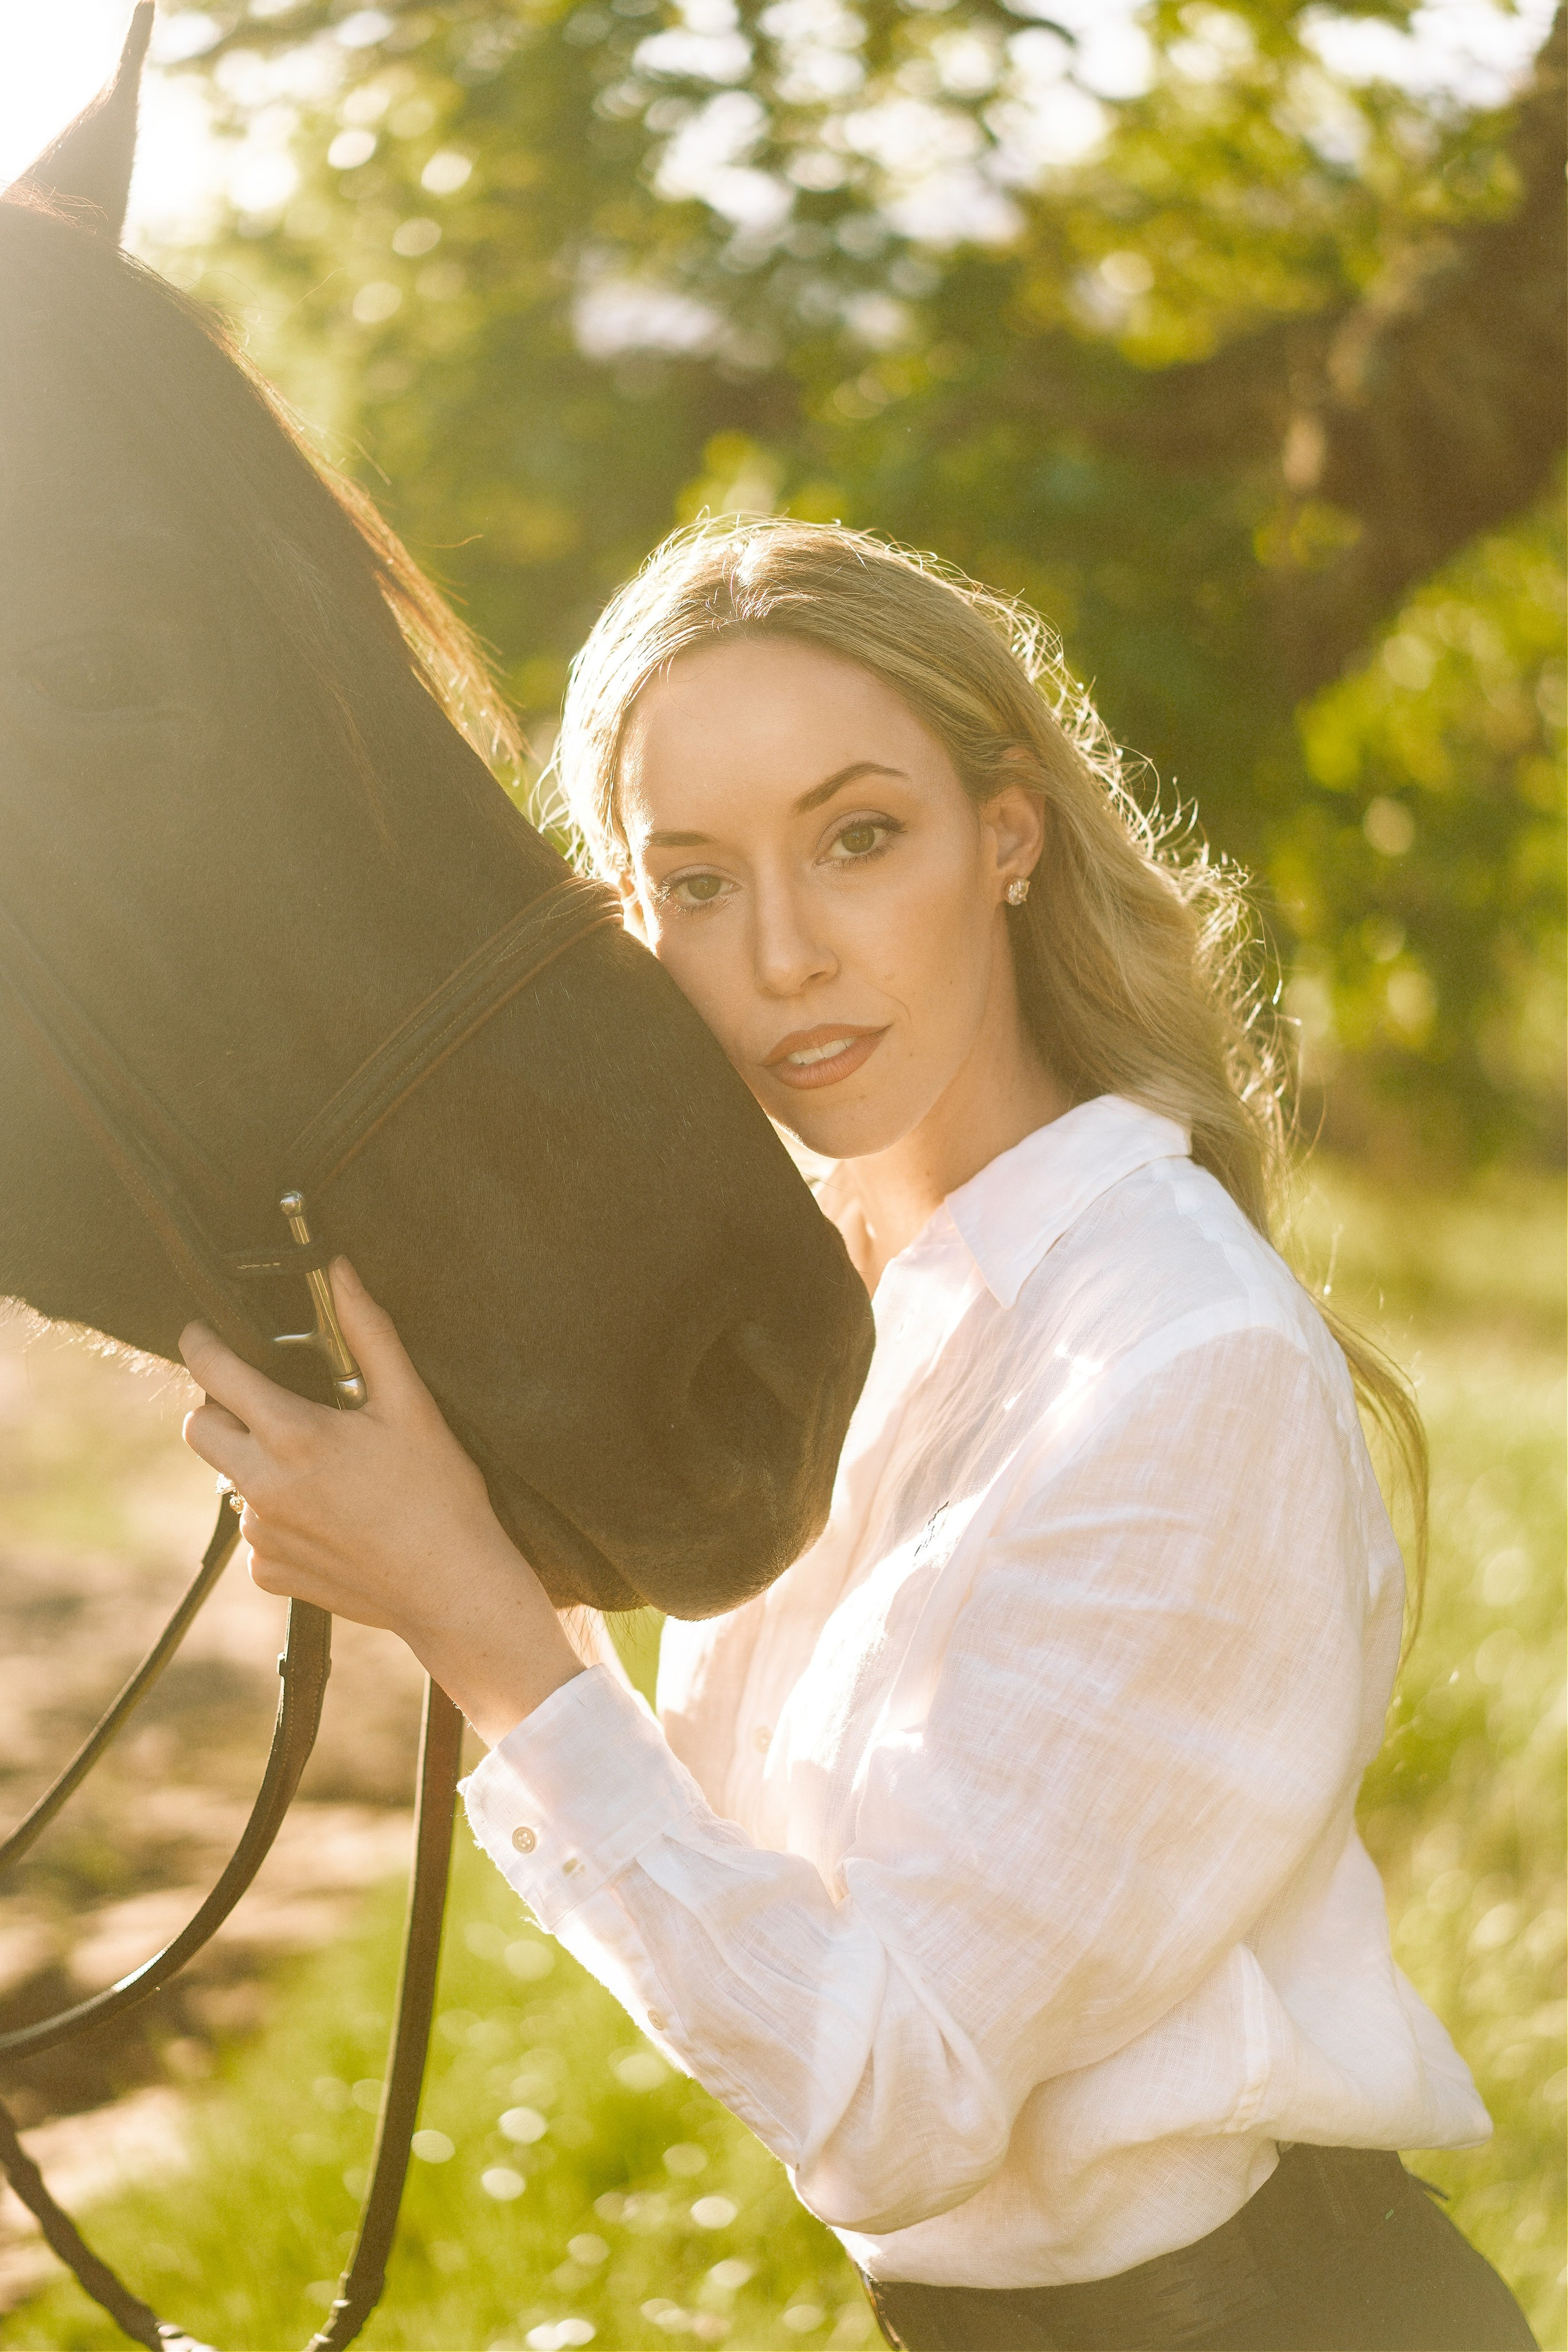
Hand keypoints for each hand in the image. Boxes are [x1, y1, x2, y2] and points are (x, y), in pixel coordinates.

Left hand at [179, 1262, 583, 1742]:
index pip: (214, 1373)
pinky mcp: (269, 1572)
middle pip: (200, 1428)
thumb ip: (368, 1332)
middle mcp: (263, 1486)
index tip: (202, 1333)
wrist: (453, 1589)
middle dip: (221, 1407)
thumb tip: (340, 1271)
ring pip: (229, 1480)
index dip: (201, 1343)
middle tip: (270, 1403)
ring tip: (322, 1469)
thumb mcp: (410, 1403)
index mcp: (294, 1435)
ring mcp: (261, 1535)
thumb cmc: (440, 1492)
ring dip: (257, 1464)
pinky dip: (280, 1516)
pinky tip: (331, 1517)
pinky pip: (254, 1531)